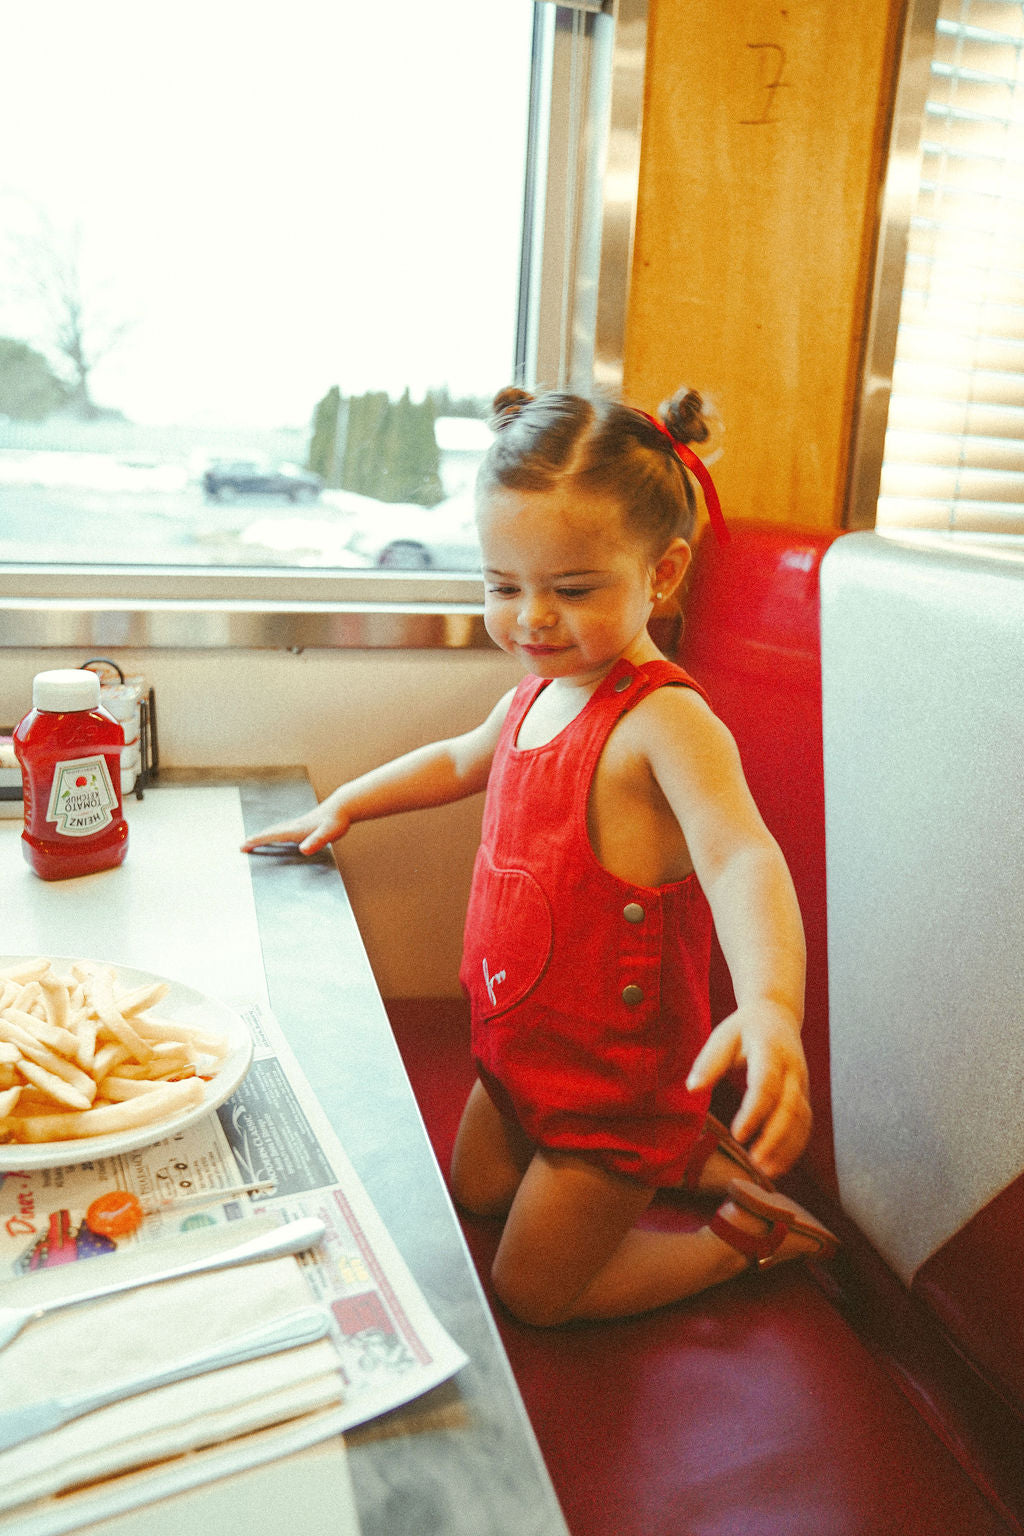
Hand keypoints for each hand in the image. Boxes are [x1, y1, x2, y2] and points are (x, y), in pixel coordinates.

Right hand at [240, 794, 351, 856]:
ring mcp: (298, 824)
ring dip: (264, 835)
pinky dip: (275, 833)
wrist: (344, 806)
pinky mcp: (304, 824)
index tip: (243, 846)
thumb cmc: (336, 821)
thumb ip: (315, 841)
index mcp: (296, 830)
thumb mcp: (328, 834)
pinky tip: (279, 836)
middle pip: (270, 832)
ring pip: (276, 830)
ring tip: (255, 841)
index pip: (272, 836)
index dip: (257, 841)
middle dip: (255, 839)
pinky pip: (284, 830)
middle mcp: (294, 826)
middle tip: (243, 846)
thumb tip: (303, 850)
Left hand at [686, 1002, 811, 1180]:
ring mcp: (802, 1083)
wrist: (778, 1016)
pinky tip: (776, 1166)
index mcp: (770, 1050)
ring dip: (786, 1148)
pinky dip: (794, 1147)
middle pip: (790, 1107)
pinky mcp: (804, 1096)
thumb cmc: (744, 1029)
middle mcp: (792, 1069)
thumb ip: (709, 1062)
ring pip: (802, 1120)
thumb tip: (692, 1089)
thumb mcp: (723, 1035)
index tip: (736, 1134)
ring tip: (765, 1172)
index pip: (765, 1084)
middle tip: (754, 1162)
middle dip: (774, 1138)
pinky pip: (805, 1124)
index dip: (754, 1111)